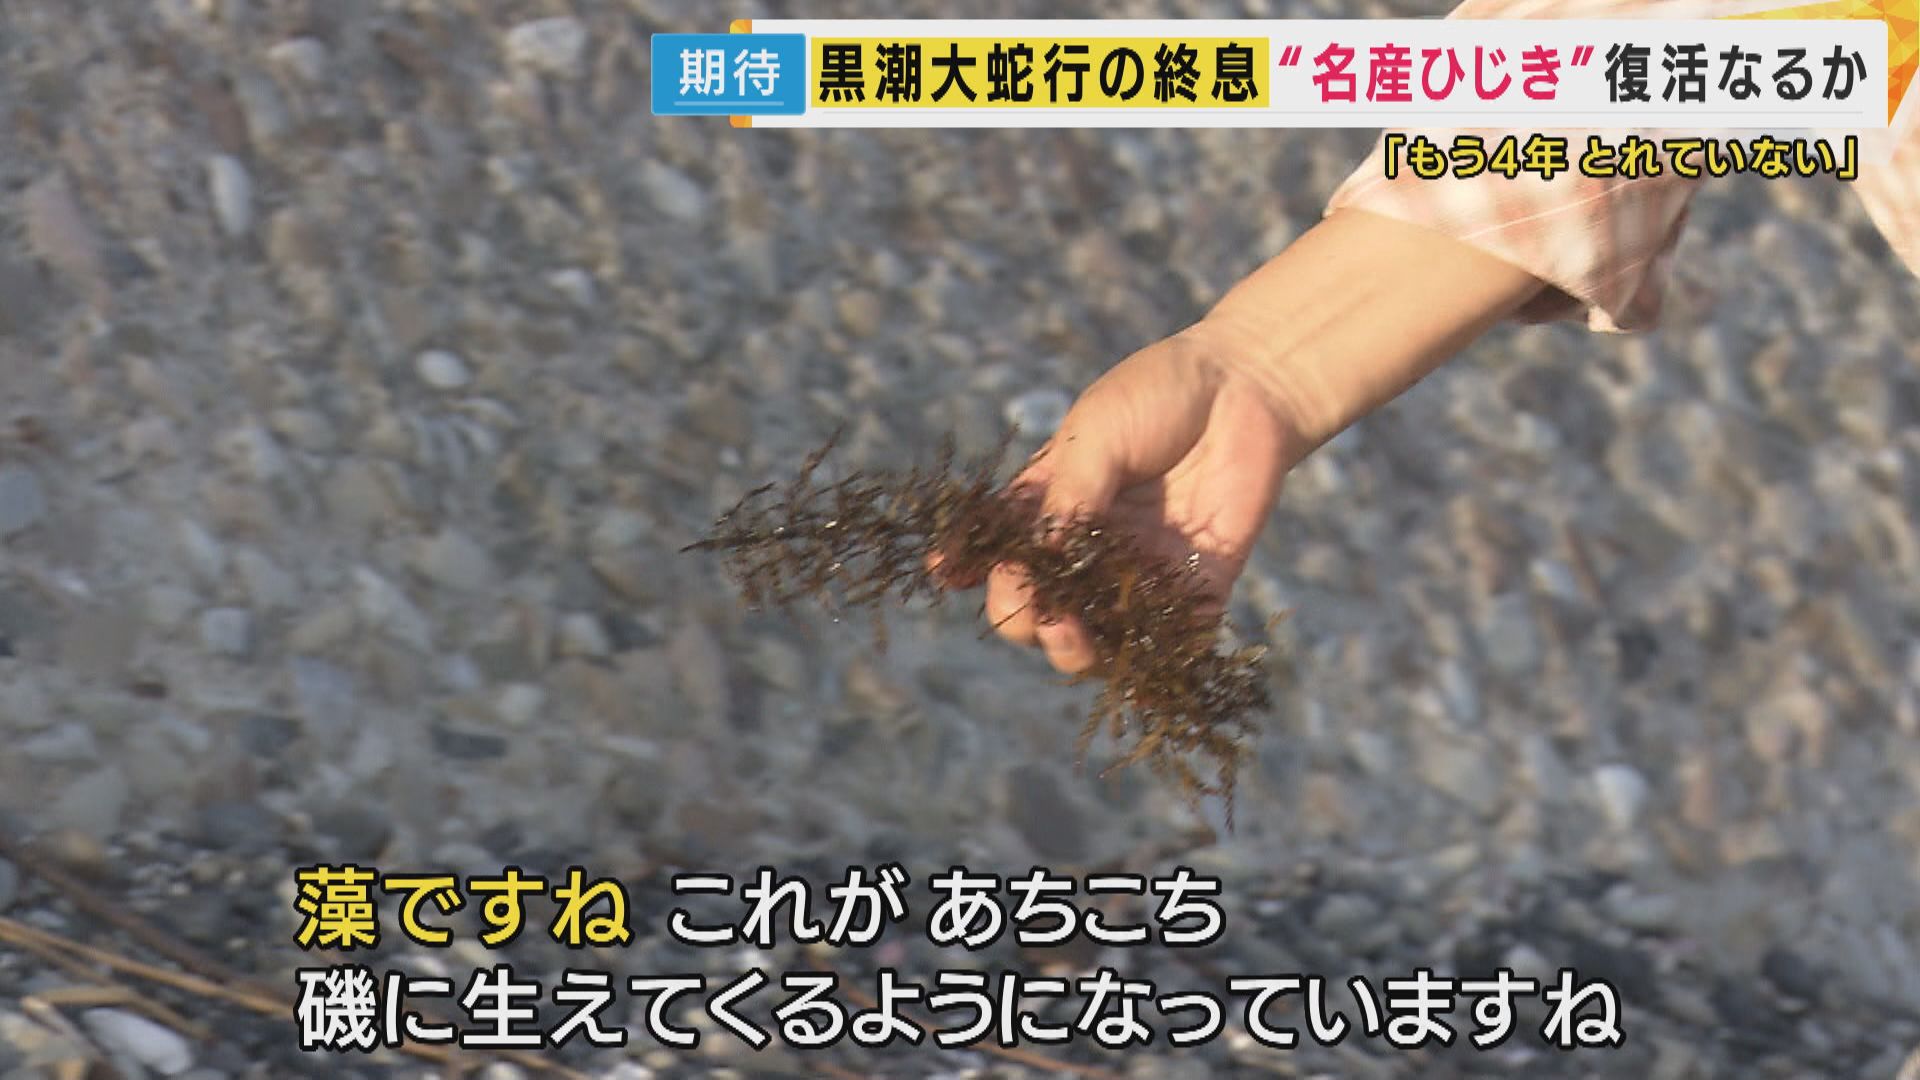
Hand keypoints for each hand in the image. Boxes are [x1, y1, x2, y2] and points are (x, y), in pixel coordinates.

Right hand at [962, 320, 1310, 674]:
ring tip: (1073, 636)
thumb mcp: (1099, 435)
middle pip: (1032, 607)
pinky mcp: (1193, 593)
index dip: (963, 567)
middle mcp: (1083, 550)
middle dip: (1020, 616)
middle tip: (1036, 604)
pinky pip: (1168, 645)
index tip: (947, 573)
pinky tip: (1140, 659)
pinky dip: (1150, 662)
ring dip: (1070, 649)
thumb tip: (1042, 563)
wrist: (1249, 387)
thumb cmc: (1160, 395)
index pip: (993, 549)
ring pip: (1090, 640)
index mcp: (1046, 506)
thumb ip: (1071, 499)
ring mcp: (1134, 575)